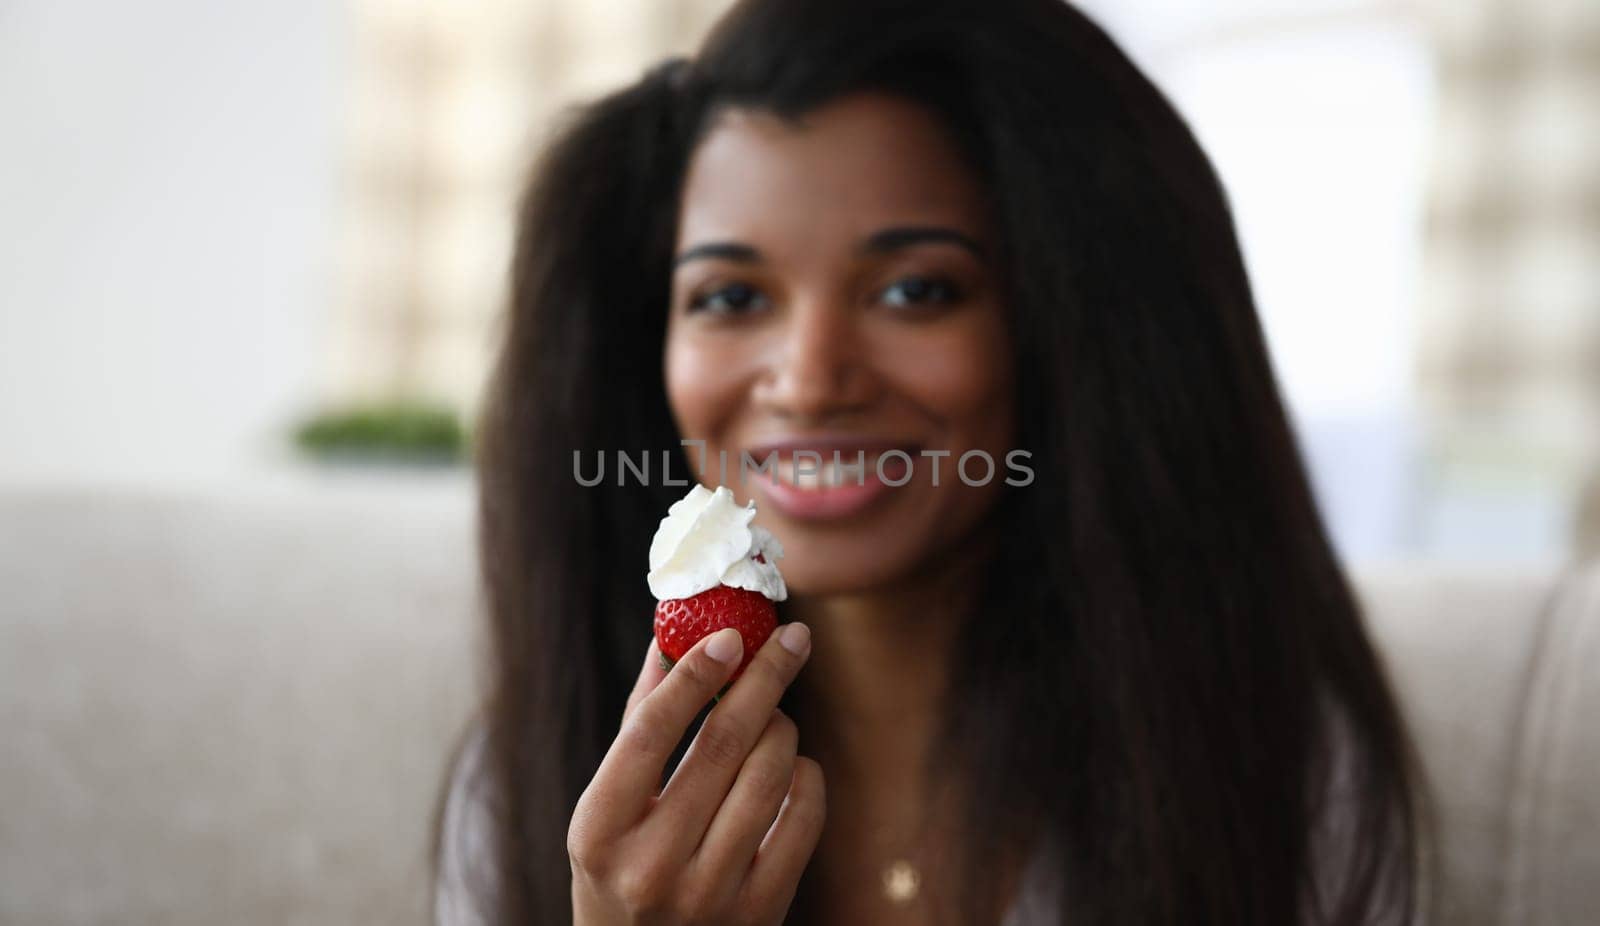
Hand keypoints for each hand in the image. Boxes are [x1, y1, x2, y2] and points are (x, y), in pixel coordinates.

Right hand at [568, 623, 823, 924]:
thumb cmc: (622, 868)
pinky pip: (802, 818)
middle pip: (722, 745)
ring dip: (782, 728)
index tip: (729, 634)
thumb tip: (673, 637)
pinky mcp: (760, 911)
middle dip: (764, 679)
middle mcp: (650, 866)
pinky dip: (805, 777)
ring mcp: (708, 895)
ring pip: (769, 775)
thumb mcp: (609, 807)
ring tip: (774, 716)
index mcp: (598, 831)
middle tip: (791, 637)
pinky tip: (792, 766)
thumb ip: (640, 723)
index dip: (693, 676)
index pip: (650, 733)